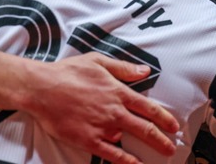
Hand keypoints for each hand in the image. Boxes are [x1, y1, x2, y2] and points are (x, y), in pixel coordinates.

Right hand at [23, 53, 178, 163]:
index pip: (149, 108)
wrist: (41, 88)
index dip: (164, 118)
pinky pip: (111, 154)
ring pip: (129, 142)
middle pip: (145, 128)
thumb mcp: (99, 61)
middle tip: (171, 148)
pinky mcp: (88, 140)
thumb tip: (145, 70)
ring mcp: (102, 127)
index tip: (174, 126)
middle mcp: (114, 111)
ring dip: (145, 151)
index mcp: (119, 91)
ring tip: (157, 158)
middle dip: (161, 140)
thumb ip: (124, 68)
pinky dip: (125, 162)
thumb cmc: (69, 72)